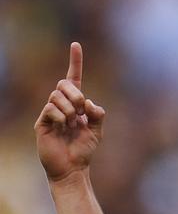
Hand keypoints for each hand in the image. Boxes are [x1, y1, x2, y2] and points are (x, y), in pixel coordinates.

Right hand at [34, 43, 105, 181]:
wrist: (72, 168)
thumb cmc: (83, 150)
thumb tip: (90, 102)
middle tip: (82, 111)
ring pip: (57, 96)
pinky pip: (51, 109)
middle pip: (64, 84)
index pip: (74, 78)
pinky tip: (63, 127)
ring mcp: (50, 113)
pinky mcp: (42, 122)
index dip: (75, 62)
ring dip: (70, 108)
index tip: (76, 45)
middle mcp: (61, 105)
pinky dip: (61, 116)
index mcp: (75, 104)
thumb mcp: (97, 131)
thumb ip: (98, 115)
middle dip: (76, 94)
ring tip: (73, 123)